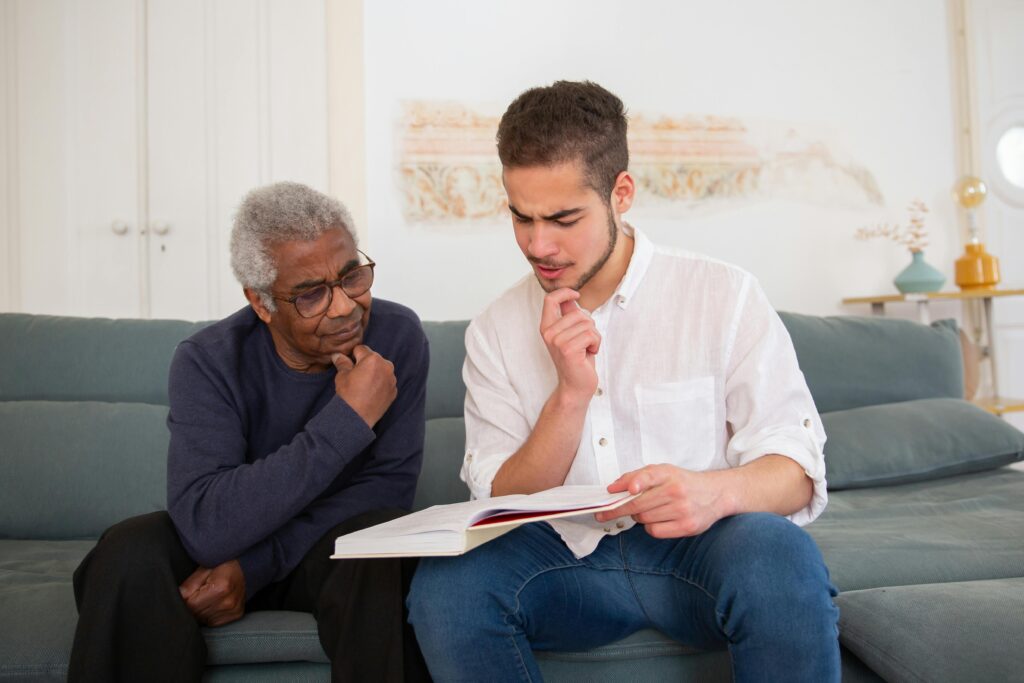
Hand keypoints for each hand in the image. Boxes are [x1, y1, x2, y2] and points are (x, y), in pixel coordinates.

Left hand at [179, 559, 245, 626]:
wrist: (246, 567)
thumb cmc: (223, 566)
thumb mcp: (203, 570)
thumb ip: (188, 586)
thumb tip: (176, 599)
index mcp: (220, 588)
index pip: (191, 606)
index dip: (186, 600)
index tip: (188, 594)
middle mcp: (228, 602)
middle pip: (197, 614)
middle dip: (193, 606)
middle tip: (198, 593)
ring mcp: (233, 610)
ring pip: (204, 620)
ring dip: (201, 611)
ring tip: (207, 597)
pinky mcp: (236, 615)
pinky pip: (214, 622)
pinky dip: (210, 615)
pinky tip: (214, 603)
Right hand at [333, 345, 396, 426]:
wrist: (357, 417)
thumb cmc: (348, 394)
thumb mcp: (342, 376)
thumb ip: (342, 362)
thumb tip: (337, 355)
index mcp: (372, 359)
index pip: (361, 349)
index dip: (353, 356)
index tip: (349, 365)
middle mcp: (386, 366)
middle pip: (373, 359)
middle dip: (365, 364)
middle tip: (356, 376)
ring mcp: (392, 379)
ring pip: (382, 370)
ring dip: (374, 373)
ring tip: (364, 385)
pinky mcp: (394, 390)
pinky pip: (386, 382)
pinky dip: (380, 384)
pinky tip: (371, 392)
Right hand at [539, 289, 600, 404]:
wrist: (576, 385)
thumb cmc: (576, 360)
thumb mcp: (571, 334)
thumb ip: (569, 317)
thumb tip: (571, 298)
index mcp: (547, 327)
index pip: (550, 300)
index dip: (564, 293)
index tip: (576, 295)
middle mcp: (549, 333)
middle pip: (577, 312)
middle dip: (589, 325)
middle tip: (585, 341)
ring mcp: (557, 341)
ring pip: (587, 324)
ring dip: (594, 336)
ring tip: (587, 348)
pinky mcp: (568, 349)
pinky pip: (591, 335)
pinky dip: (596, 344)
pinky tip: (590, 353)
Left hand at [595, 464, 729, 537]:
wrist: (716, 494)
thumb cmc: (684, 483)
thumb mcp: (663, 472)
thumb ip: (637, 477)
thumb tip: (613, 488)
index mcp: (669, 473)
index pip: (649, 476)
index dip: (635, 482)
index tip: (623, 490)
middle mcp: (677, 491)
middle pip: (638, 504)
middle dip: (618, 509)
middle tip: (603, 513)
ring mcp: (683, 510)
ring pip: (644, 519)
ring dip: (638, 516)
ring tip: (647, 510)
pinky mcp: (687, 527)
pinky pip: (655, 531)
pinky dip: (650, 527)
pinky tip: (657, 519)